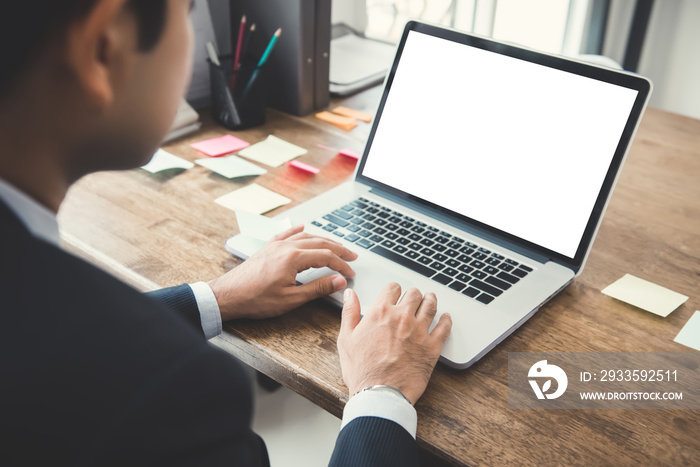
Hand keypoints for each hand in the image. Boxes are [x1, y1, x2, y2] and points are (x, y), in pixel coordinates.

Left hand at [208, 225, 357, 320]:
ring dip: (323, 240)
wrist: (228, 295)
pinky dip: (298, 230)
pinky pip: (286, 234)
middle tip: (352, 255)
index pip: (326, 257)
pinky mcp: (267, 248)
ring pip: (305, 236)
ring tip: (335, 245)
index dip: (342, 265)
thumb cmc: (256, 299)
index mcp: (294, 258)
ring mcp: (275, 245)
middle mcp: (286, 246)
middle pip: (319, 243)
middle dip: (338, 249)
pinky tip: (303, 227)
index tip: (351, 273)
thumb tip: (339, 281)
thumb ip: (318, 288)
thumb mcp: (291, 298)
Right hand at [337, 283, 451, 405]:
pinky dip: (446, 321)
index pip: (392, 288)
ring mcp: (419, 331)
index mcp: (381, 312)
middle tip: (413, 297)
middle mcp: (402, 317)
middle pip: (414, 294)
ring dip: (430, 300)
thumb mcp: (346, 339)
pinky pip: (444, 328)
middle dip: (412, 294)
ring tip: (430, 299)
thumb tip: (350, 295)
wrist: (380, 394)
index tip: (394, 293)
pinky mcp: (432, 347)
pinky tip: (446, 318)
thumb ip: (349, 312)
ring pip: (431, 306)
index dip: (393, 290)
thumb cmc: (362, 371)